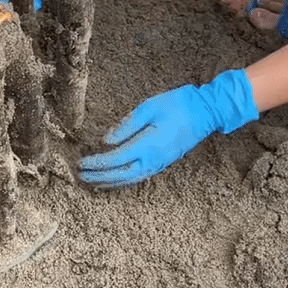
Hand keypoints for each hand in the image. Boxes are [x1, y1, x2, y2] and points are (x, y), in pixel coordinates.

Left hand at [79, 69, 258, 187]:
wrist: (206, 112)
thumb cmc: (178, 105)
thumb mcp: (148, 108)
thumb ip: (127, 125)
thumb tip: (107, 139)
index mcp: (148, 145)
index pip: (116, 159)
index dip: (97, 162)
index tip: (81, 163)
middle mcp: (153, 159)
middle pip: (121, 174)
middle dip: (99, 176)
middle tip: (80, 176)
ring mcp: (160, 163)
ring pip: (131, 179)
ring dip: (111, 182)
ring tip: (93, 182)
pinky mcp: (164, 162)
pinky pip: (140, 176)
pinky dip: (124, 180)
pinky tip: (116, 178)